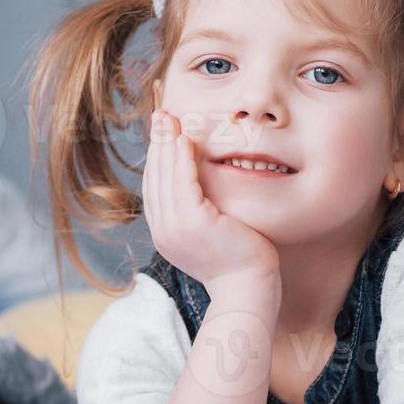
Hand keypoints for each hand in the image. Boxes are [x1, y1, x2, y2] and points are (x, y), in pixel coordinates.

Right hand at [142, 109, 280, 293]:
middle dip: (156, 143)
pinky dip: (179, 159)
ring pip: (165, 177)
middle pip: (155, 177)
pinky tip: (183, 139)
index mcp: (166, 233)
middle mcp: (163, 231)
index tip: (163, 131)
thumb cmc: (240, 262)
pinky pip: (182, 183)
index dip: (157, 156)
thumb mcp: (214, 232)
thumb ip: (203, 210)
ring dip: (165, 144)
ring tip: (168, 118)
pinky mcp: (191, 223)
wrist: (249, 288)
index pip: (157, 186)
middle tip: (159, 114)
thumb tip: (205, 189)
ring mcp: (174, 228)